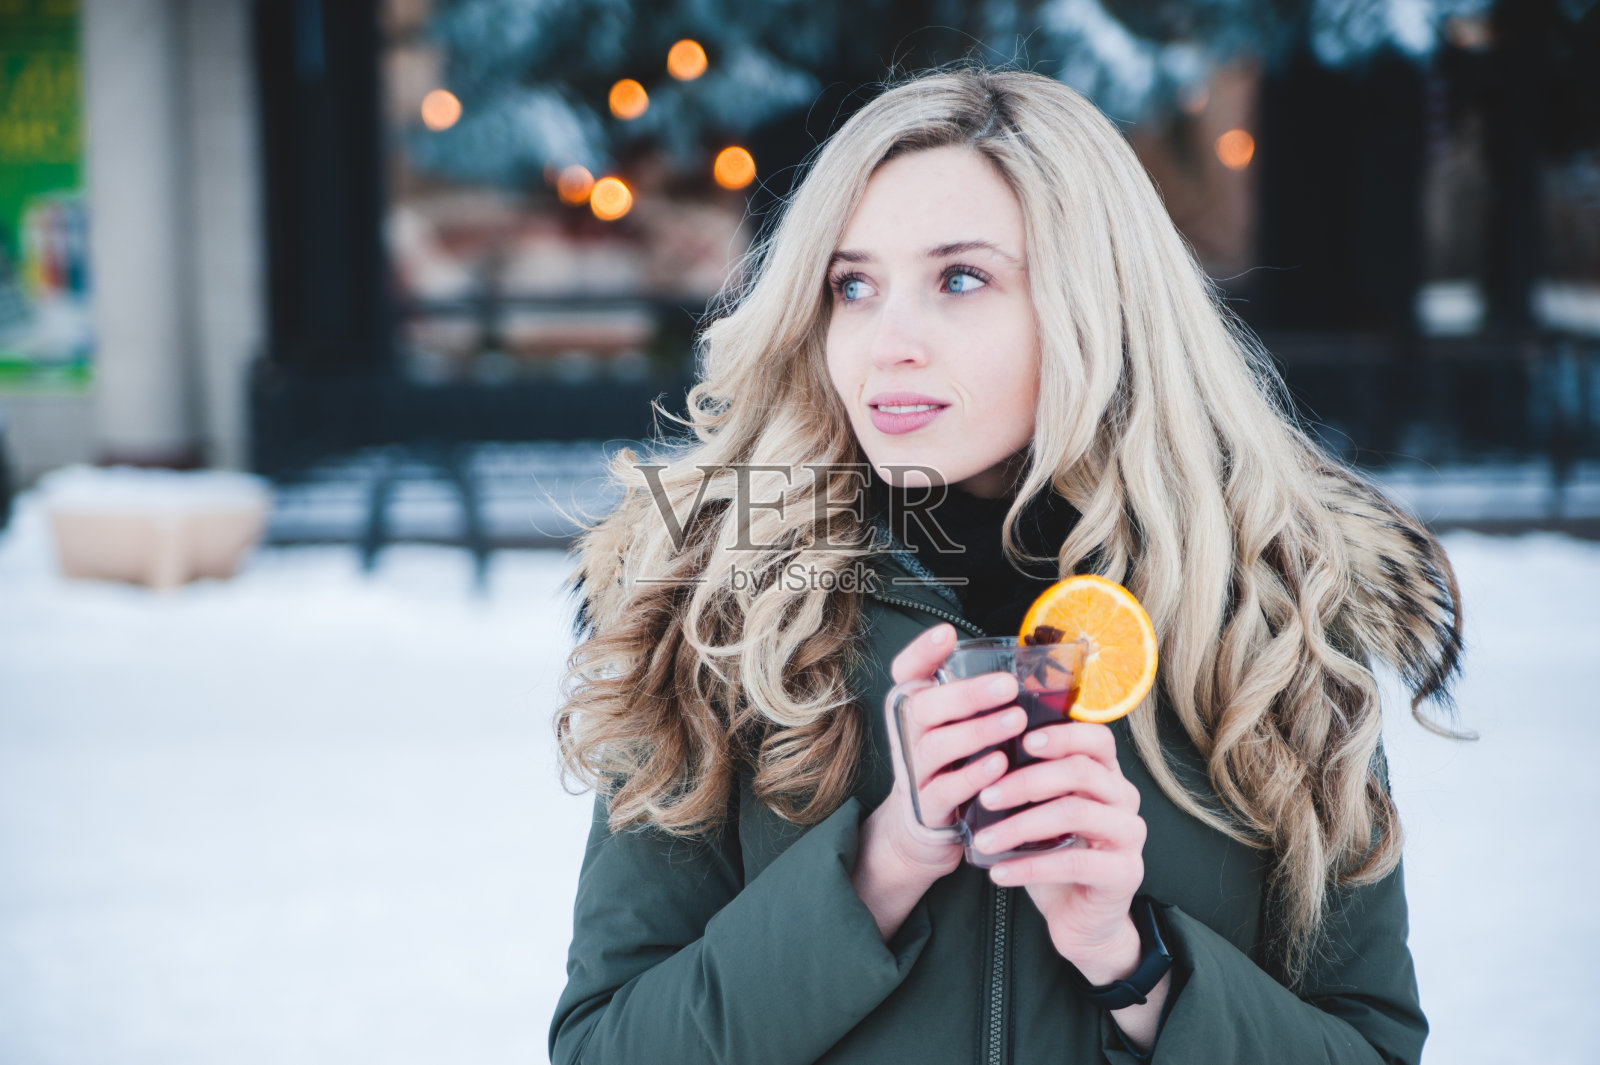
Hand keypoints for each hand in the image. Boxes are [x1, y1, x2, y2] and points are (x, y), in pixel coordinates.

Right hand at [860, 624, 1025, 890]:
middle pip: (922, 706)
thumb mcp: (954, 725)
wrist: (920, 827)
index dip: (922, 652)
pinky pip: (944, 790)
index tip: (947, 634)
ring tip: (1015, 720)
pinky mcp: (925, 808)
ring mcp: (913, 771)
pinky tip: (999, 764)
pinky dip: (971, 776)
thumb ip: (978, 696)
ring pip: (935, 746)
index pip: (906, 671)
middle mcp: (906, 734)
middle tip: (1008, 685)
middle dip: (967, 694)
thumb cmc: (952, 763)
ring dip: (977, 731)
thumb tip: (1033, 661)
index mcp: (913, 707)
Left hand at [973, 720, 1148, 982]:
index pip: (1097, 738)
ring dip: (1021, 825)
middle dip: (1027, 781)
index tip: (1022, 739)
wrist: (1081, 918)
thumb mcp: (1040, 812)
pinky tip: (999, 873)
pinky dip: (1030, 867)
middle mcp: (1125, 798)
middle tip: (986, 796)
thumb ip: (1029, 784)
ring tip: (984, 839)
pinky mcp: (1125, 872)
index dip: (1062, 733)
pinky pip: (1074, 864)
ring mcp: (1129, 835)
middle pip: (1081, 771)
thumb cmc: (1055, 855)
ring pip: (1075, 813)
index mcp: (1106, 775)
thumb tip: (982, 758)